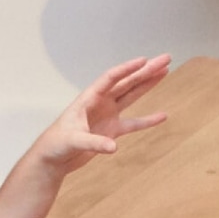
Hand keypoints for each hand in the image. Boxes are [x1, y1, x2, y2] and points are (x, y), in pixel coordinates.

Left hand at [40, 55, 170, 182]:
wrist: (53, 158)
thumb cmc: (56, 144)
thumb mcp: (73, 141)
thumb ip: (93, 142)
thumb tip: (113, 146)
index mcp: (89, 98)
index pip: (111, 78)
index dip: (128, 69)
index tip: (145, 61)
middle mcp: (101, 102)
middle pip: (127, 82)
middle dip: (146, 71)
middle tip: (166, 59)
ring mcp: (108, 115)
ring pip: (132, 96)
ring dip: (148, 85)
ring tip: (165, 72)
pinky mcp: (112, 130)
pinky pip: (134, 123)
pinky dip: (147, 120)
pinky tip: (162, 116)